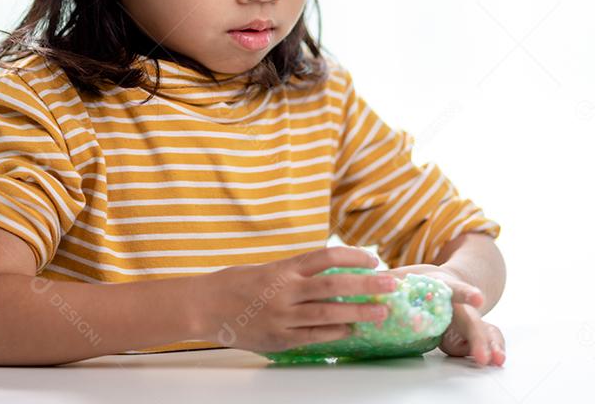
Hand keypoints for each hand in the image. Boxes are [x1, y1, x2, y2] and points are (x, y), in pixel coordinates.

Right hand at [196, 246, 399, 353]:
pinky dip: (335, 333)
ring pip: (329, 314)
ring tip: (381, 312)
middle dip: (367, 285)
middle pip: (334, 286)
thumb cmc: (232, 284)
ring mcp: (283, 316)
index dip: (352, 256)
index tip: (373, 259)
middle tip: (392, 284)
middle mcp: (285, 290)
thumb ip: (294, 273)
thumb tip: (328, 274)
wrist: (202, 306)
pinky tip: (351, 330)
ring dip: (359, 313)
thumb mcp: (265, 269)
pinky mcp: (279, 338)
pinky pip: (314, 336)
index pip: (326, 257)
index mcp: (282, 269)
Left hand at [384, 263, 505, 366]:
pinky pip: (484, 339)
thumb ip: (390, 281)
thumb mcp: (403, 275)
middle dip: (479, 338)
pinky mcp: (469, 332)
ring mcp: (467, 317)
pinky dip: (490, 348)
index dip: (466, 293)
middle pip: (472, 320)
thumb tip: (372, 284)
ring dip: (490, 345)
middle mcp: (459, 303)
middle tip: (484, 357)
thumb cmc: (419, 281)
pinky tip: (497, 359)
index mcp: (444, 287)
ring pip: (484, 330)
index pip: (456, 289)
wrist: (439, 279)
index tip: (478, 300)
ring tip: (497, 361)